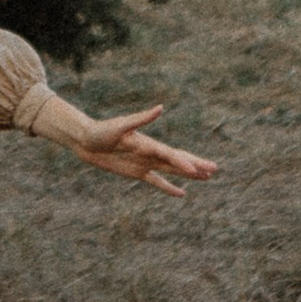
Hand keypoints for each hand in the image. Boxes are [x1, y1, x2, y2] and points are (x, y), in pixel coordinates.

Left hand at [68, 103, 217, 195]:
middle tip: (215, 169)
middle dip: (196, 165)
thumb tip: (160, 108)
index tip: (196, 171)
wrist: (86, 140)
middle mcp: (151, 153)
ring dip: (189, 175)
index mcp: (148, 142)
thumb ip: (141, 118)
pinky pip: (157, 182)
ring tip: (207, 178)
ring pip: (172, 171)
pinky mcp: (137, 173)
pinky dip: (169, 187)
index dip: (183, 162)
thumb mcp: (120, 126)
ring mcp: (145, 163)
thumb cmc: (101, 131)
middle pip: (178, 161)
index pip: (170, 154)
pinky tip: (182, 193)